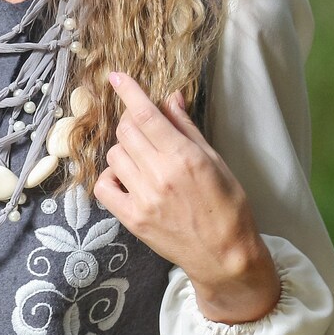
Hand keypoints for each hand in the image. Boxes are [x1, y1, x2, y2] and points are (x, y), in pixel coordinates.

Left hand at [93, 72, 282, 323]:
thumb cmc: (229, 208)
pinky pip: (104, 187)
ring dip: (125, 149)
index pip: (145, 115)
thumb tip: (170, 98)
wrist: (225, 257)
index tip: (117, 77)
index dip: (128, 92)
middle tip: (146, 128)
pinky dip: (111, 177)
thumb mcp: (216, 162)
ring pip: (114, 155)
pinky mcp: (132, 219)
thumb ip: (188, 129)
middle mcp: (159, 175)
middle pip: (126, 132)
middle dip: (132, 122)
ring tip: (144, 159)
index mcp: (183, 157)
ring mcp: (142, 198)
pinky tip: (127, 179)